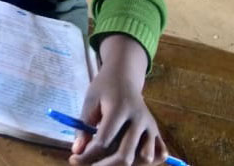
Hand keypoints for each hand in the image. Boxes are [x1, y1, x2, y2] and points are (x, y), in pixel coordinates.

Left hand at [69, 35, 167, 165]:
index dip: (87, 155)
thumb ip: (83, 127)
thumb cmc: (104, 88)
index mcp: (119, 108)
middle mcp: (139, 119)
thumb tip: (77, 152)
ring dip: (124, 165)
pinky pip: (159, 154)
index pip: (104, 141)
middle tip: (87, 165)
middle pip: (124, 156)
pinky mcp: (157, 131)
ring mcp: (151, 126)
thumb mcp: (89, 101)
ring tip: (107, 160)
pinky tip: (130, 158)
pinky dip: (146, 162)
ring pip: (144, 159)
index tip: (73, 159)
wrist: (124, 76)